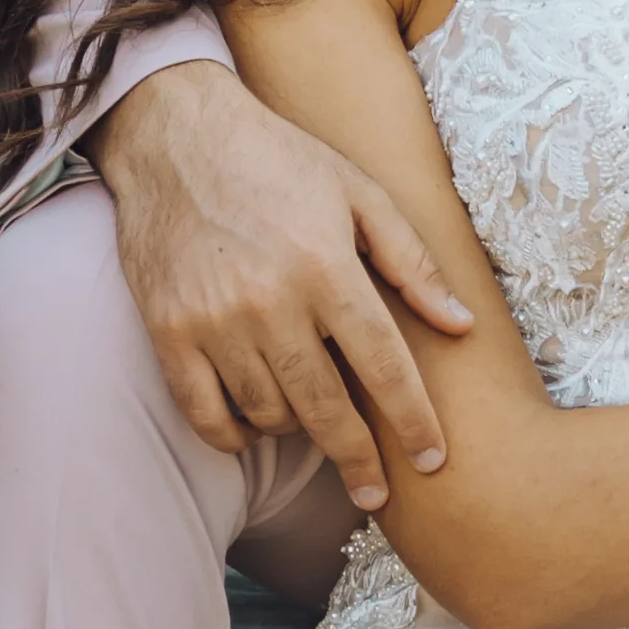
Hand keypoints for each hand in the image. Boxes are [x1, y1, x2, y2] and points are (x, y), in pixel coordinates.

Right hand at [96, 61, 472, 499]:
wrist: (175, 134)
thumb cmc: (278, 160)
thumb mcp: (359, 193)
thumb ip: (413, 262)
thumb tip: (461, 325)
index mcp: (326, 266)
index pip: (383, 365)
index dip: (413, 421)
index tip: (433, 459)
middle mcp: (270, 301)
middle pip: (326, 408)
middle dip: (359, 459)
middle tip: (376, 493)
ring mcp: (212, 321)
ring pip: (267, 415)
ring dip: (295, 428)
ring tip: (310, 415)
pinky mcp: (167, 332)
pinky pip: (206, 415)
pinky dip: (233, 433)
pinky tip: (253, 426)